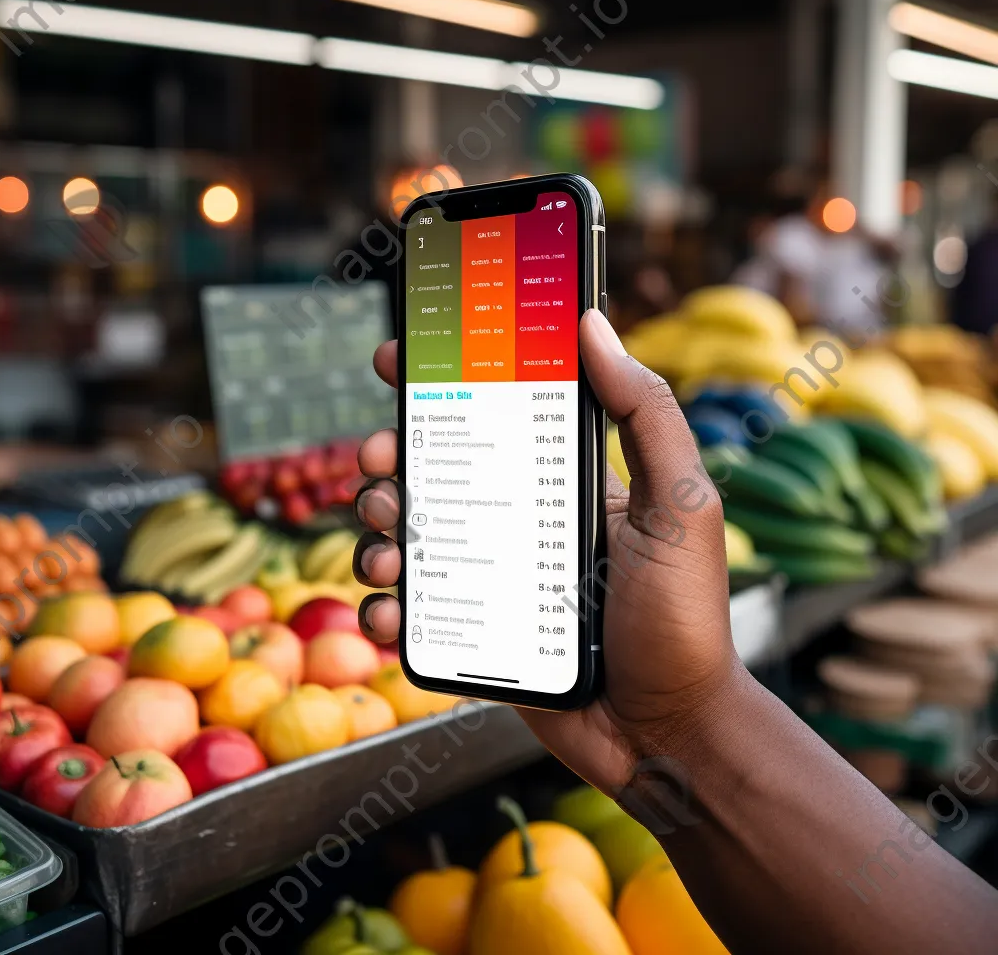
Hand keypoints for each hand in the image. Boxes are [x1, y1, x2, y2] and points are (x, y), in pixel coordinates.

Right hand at [352, 310, 741, 795]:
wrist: (670, 734)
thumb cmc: (685, 619)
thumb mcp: (682, 504)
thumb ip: (646, 414)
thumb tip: (594, 326)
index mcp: (563, 481)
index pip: (494, 414)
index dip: (442, 382)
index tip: (398, 358)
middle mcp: (522, 522)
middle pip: (435, 471)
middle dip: (391, 457)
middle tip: (379, 459)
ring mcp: (495, 580)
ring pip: (412, 536)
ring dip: (376, 527)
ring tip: (382, 541)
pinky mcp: (476, 636)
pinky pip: (416, 612)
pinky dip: (387, 609)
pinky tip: (390, 612)